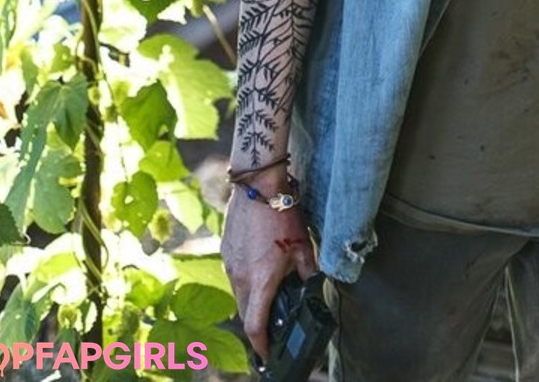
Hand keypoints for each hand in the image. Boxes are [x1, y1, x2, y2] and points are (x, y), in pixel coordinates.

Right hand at [222, 189, 316, 358]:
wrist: (257, 185)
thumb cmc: (282, 214)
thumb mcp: (302, 246)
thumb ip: (308, 273)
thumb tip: (313, 287)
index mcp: (261, 281)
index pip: (255, 325)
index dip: (261, 345)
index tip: (267, 354)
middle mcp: (240, 277)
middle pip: (245, 313)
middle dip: (257, 325)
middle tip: (270, 329)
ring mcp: (230, 264)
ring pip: (238, 294)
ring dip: (251, 301)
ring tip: (267, 295)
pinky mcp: (225, 251)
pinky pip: (234, 275)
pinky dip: (245, 281)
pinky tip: (258, 268)